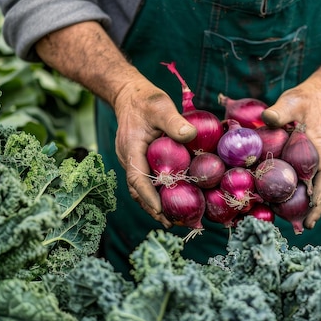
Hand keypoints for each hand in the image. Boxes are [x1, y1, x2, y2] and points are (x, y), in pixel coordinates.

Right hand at [113, 76, 196, 227]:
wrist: (130, 95)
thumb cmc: (145, 100)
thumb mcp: (161, 106)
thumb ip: (174, 121)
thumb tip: (191, 135)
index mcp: (131, 149)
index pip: (136, 178)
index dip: (148, 196)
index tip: (160, 210)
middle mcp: (129, 160)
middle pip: (139, 191)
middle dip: (154, 209)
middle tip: (174, 224)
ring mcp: (133, 162)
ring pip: (142, 190)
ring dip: (156, 206)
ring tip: (176, 221)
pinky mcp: (140, 161)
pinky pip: (147, 182)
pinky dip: (158, 194)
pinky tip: (174, 201)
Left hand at [261, 82, 320, 229]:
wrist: (314, 98)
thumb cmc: (303, 100)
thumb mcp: (291, 101)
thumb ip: (280, 111)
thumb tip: (267, 119)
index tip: (314, 205)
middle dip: (318, 207)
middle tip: (307, 226)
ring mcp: (315, 162)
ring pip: (316, 187)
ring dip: (309, 206)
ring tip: (299, 225)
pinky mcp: (305, 163)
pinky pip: (304, 182)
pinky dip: (298, 195)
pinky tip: (284, 206)